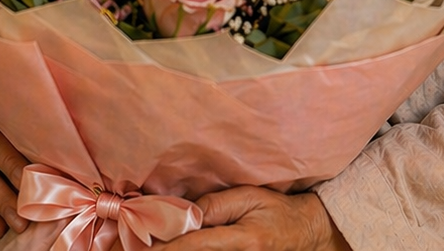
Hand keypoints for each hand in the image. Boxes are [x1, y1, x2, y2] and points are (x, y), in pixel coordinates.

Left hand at [156, 187, 349, 250]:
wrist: (305, 233)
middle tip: (138, 246)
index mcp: (243, 240)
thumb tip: (185, 214)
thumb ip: (215, 205)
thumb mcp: (249, 197)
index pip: (195, 245)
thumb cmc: (277, 211)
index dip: (167, 247)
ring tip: (148, 246)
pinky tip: (174, 248)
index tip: (142, 247)